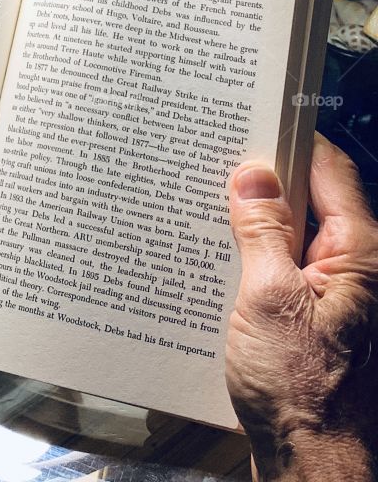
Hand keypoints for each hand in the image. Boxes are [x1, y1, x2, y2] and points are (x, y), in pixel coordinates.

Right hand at [227, 134, 377, 479]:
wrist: (314, 467)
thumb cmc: (299, 389)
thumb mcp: (270, 298)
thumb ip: (263, 230)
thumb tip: (254, 172)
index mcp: (362, 252)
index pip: (329, 168)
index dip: (289, 139)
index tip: (247, 119)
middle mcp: (360, 269)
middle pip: (312, 199)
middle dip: (263, 180)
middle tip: (210, 161)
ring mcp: (341, 298)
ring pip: (296, 235)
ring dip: (255, 223)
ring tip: (204, 206)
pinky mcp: (320, 324)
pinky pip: (289, 270)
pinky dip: (257, 258)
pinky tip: (217, 259)